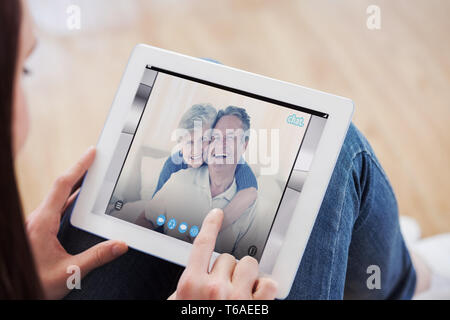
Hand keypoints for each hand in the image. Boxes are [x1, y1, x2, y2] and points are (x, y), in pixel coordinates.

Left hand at [26, 146, 127, 298]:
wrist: (15, 290)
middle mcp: (37, 219)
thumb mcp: (69, 271)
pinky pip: (55, 207)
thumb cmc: (34, 281)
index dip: (79, 167)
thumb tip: (120, 245)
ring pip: (57, 197)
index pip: (63, 186)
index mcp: (42, 223)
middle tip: (96, 159)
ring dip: (74, 184)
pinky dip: (70, 198)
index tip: (91, 153)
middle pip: (61, 187)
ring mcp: (37, 224)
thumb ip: (97, 257)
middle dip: (79, 171)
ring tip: (91, 176)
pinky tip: (80, 202)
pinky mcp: (38, 230)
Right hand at [169, 209, 276, 299]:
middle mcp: (215, 289)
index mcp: (191, 286)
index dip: (210, 225)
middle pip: (228, 257)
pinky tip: (257, 295)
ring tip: (241, 292)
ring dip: (246, 276)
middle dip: (227, 270)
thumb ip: (185, 288)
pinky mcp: (258, 309)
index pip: (203, 244)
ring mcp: (238, 299)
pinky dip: (266, 286)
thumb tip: (196, 274)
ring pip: (249, 265)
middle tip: (223, 288)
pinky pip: (270, 282)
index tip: (217, 214)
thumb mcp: (177, 306)